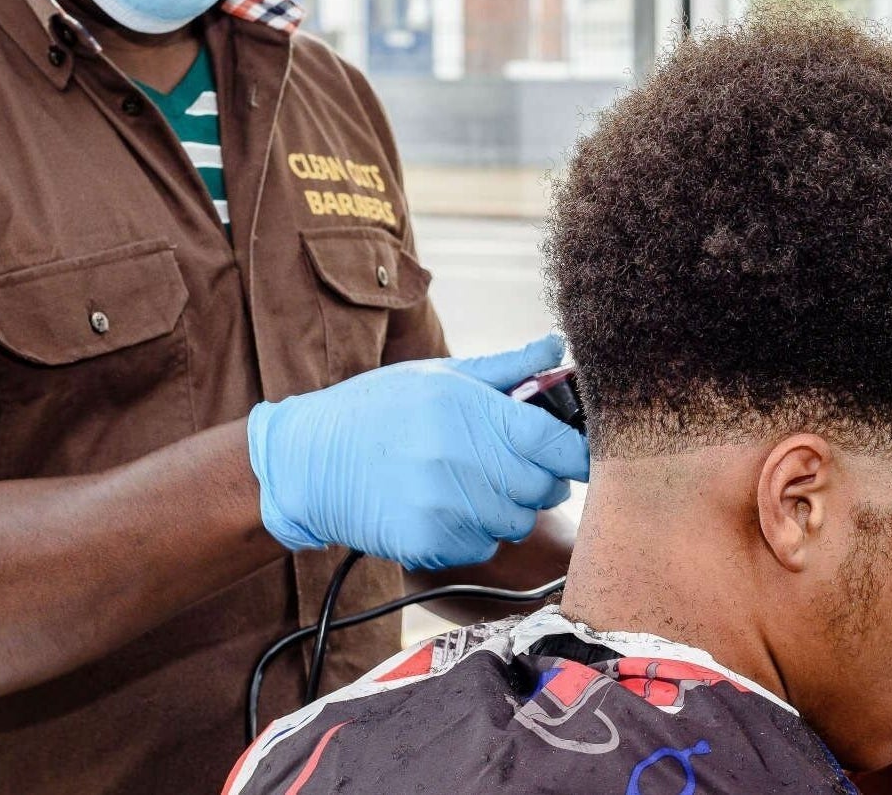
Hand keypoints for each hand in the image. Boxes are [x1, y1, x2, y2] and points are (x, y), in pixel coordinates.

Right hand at [246, 335, 589, 569]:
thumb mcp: (440, 375)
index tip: (582, 455)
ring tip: (473, 483)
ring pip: (517, 521)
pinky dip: (476, 532)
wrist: (309, 461)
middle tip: (514, 464)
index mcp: (469, 411)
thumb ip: (507, 368)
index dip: (580, 453)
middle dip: (540, 479)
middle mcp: (459, 459)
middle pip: (544, 488)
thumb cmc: (379, 410)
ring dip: (508, 508)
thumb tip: (558, 346)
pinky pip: (483, 546)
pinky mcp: (428, 543)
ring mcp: (444, 506)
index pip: (556, 443)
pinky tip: (447, 508)